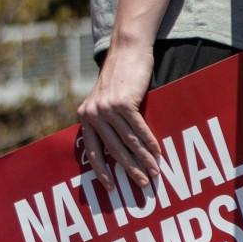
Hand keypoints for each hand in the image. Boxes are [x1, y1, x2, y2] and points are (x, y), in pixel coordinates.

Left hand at [76, 40, 157, 189]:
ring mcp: (106, 108)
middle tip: (142, 186)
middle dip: (129, 170)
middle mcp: (92, 114)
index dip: (101, 171)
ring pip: (128, 141)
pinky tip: (158, 153)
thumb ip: (106, 123)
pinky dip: (150, 143)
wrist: (126, 53)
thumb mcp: (105, 102)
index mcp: (85, 117)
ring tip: (154, 173)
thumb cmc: (119, 80)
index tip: (111, 188)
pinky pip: (138, 129)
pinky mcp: (122, 102)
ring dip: (143, 160)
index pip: (92, 151)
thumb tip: (119, 152)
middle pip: (113, 150)